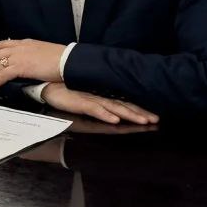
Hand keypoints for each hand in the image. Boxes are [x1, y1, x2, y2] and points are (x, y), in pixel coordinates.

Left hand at [0, 38, 67, 90]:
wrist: (67, 60)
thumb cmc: (60, 57)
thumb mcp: (43, 51)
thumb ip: (32, 54)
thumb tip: (28, 61)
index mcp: (25, 43)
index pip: (3, 43)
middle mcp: (19, 48)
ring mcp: (19, 57)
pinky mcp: (20, 67)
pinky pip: (2, 75)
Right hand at [39, 83, 158, 125]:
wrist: (49, 85)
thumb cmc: (68, 91)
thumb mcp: (87, 97)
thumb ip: (100, 102)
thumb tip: (114, 109)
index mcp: (104, 95)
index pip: (126, 102)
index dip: (140, 109)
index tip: (155, 115)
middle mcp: (101, 96)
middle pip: (125, 105)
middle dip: (141, 113)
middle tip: (157, 119)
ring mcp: (92, 99)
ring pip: (115, 107)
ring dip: (130, 114)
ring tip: (143, 121)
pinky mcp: (81, 103)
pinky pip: (96, 110)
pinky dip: (106, 115)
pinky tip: (116, 120)